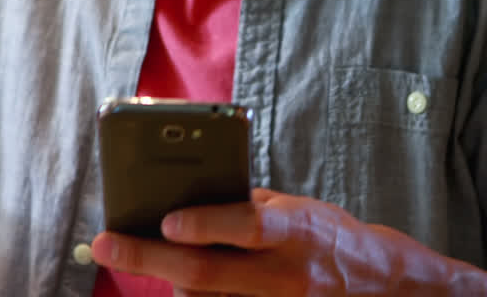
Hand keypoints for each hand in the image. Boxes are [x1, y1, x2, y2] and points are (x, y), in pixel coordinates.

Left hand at [91, 188, 453, 295]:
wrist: (382, 288)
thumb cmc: (330, 239)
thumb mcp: (298, 211)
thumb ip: (248, 208)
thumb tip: (187, 199)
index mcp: (299, 231)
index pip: (249, 226)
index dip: (207, 224)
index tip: (165, 218)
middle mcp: (287, 275)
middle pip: (209, 274)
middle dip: (149, 258)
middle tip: (104, 243)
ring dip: (167, 282)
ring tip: (143, 255)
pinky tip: (176, 286)